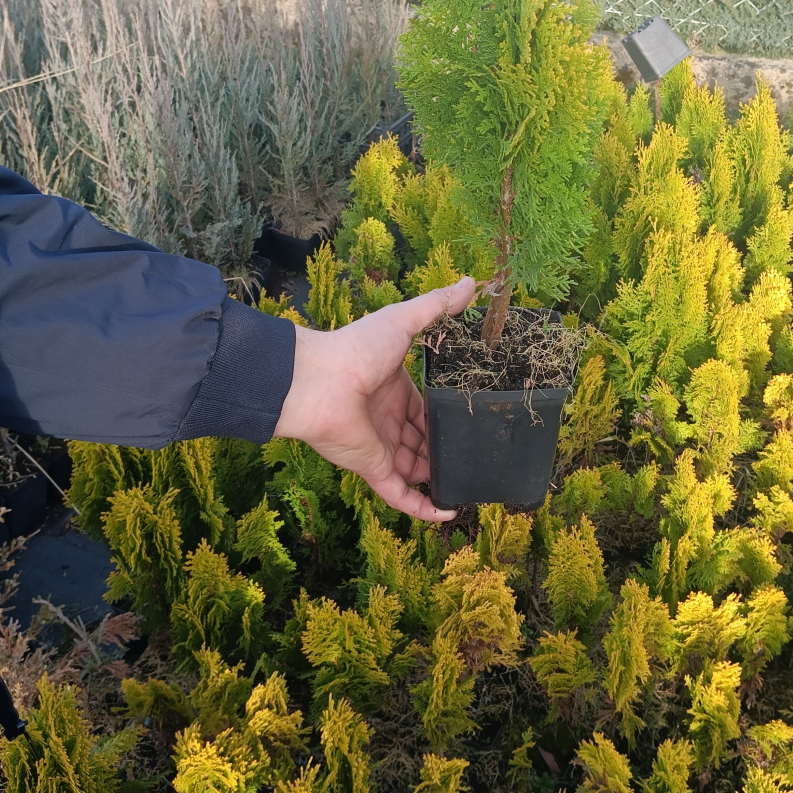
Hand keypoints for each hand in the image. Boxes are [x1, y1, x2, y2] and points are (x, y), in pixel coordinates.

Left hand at [273, 276, 475, 520]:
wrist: (317, 380)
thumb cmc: (356, 347)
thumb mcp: (403, 321)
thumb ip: (437, 305)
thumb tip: (472, 281)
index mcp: (394, 389)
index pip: (424, 410)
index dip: (444, 418)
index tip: (470, 424)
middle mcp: (387, 419)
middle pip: (422, 442)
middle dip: (444, 450)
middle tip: (475, 456)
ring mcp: (380, 446)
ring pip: (415, 470)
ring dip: (437, 477)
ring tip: (469, 482)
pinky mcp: (373, 469)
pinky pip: (400, 495)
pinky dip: (422, 507)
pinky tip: (448, 511)